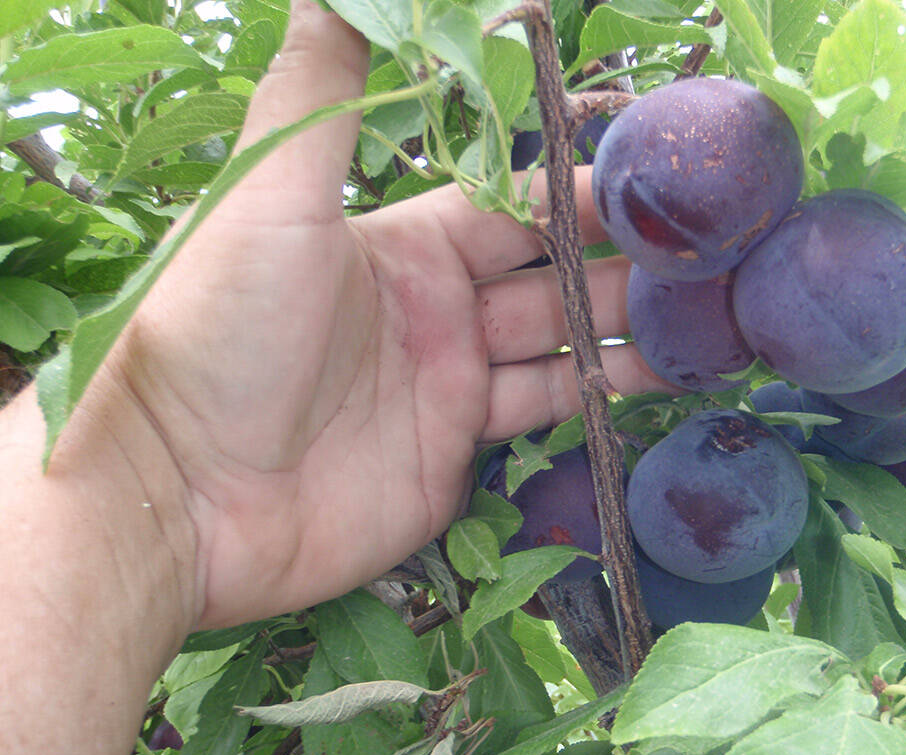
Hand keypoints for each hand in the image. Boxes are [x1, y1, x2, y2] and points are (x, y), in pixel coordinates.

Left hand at [114, 0, 671, 628]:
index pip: (518, 202)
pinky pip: (544, 415)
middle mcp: (436, 308)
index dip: (587, 189)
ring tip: (710, 318)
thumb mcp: (271, 197)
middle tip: (710, 254)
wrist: (180, 492)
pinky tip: (660, 380)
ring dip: (629, 328)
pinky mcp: (455, 456)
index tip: (662, 178)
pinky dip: (601, 397)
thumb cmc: (220, 330)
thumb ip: (325, 95)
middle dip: (627, 261)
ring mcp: (449, 385)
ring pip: (562, 345)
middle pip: (552, 274)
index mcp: (404, 242)